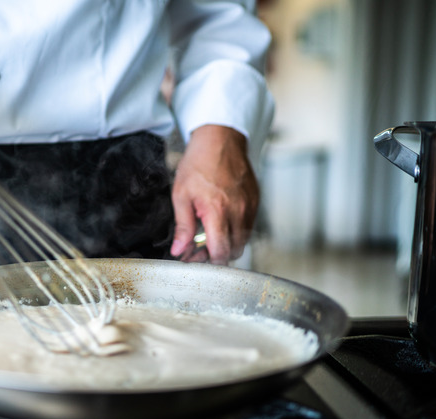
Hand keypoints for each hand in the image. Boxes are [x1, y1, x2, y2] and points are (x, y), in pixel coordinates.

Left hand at [169, 125, 258, 263]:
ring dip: (227, 243)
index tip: (194, 257)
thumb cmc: (199, 163)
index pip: (220, 252)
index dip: (207, 261)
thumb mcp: (181, 195)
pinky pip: (249, 227)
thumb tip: (179, 251)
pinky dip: (236, 230)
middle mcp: (238, 211)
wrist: (221, 139)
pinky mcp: (256, 202)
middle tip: (200, 247)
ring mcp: (250, 207)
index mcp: (217, 210)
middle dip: (216, 254)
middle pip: (233, 251)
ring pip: (243, 241)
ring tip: (210, 232)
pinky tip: (222, 220)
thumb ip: (182, 227)